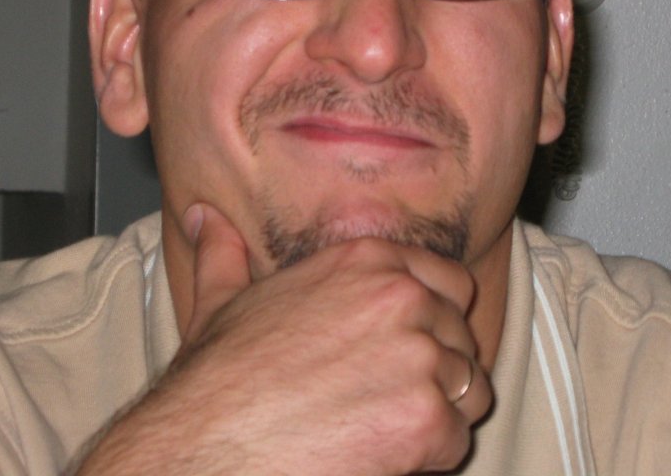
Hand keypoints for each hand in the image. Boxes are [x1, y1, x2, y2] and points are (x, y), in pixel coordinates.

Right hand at [79, 204, 490, 474]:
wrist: (206, 444)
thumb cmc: (216, 381)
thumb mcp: (220, 303)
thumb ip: (224, 254)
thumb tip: (202, 217)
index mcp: (365, 260)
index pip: (452, 283)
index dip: (435, 321)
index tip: (407, 348)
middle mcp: (401, 296)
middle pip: (461, 339)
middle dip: (435, 373)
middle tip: (382, 398)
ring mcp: (418, 354)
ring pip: (468, 390)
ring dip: (435, 414)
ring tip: (380, 425)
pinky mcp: (428, 416)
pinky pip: (457, 440)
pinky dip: (427, 458)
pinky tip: (377, 454)